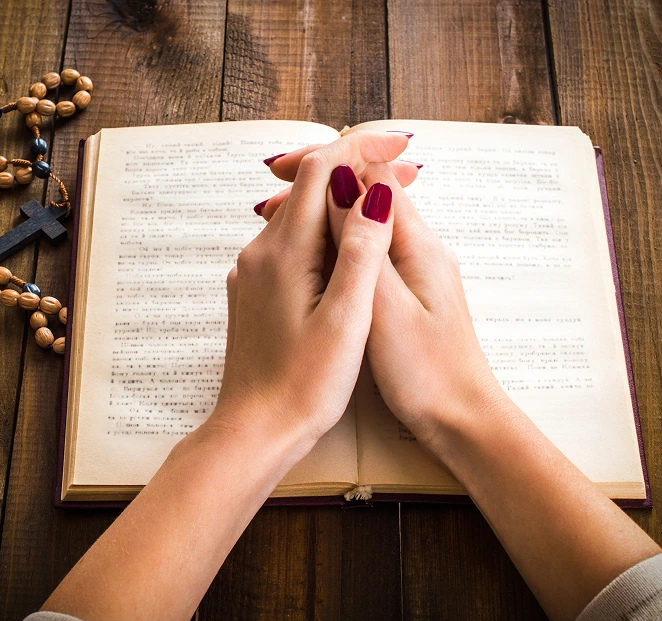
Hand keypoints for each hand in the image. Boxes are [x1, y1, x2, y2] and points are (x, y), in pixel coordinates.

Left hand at [212, 131, 409, 446]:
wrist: (254, 431)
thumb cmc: (303, 386)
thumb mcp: (347, 320)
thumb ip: (362, 251)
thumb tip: (376, 190)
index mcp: (284, 252)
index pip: (323, 170)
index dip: (365, 149)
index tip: (404, 148)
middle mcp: (260, 252)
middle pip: (311, 185)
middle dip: (360, 171)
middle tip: (409, 171)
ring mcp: (253, 272)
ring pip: (301, 214)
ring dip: (344, 202)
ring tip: (389, 205)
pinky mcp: (255, 292)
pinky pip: (291, 243)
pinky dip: (326, 232)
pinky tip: (351, 250)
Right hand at [269, 144, 508, 453]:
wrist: (461, 422)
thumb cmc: (427, 374)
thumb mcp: (386, 307)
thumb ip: (362, 245)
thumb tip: (341, 180)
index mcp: (417, 245)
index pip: (371, 176)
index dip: (325, 164)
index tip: (279, 171)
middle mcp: (418, 249)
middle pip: (366, 194)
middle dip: (317, 185)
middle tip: (267, 193)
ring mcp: (412, 272)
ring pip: (361, 223)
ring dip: (321, 213)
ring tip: (274, 218)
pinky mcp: (404, 296)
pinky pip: (364, 253)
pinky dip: (332, 245)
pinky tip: (307, 258)